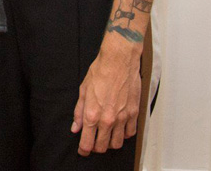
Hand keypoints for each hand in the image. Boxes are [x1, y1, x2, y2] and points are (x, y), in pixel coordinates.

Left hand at [70, 31, 141, 155]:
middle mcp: (107, 119)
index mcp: (92, 114)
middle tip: (94, 141)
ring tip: (108, 135)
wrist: (119, 60)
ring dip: (111, 142)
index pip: (87, 143)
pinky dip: (125, 134)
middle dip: (96, 147)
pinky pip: (130, 133)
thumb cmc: (101, 71)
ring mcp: (122, 118)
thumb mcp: (83, 90)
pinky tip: (120, 128)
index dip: (84, 150)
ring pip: (117, 143)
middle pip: (102, 147)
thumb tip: (76, 127)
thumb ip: (79, 112)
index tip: (83, 150)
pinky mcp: (134, 113)